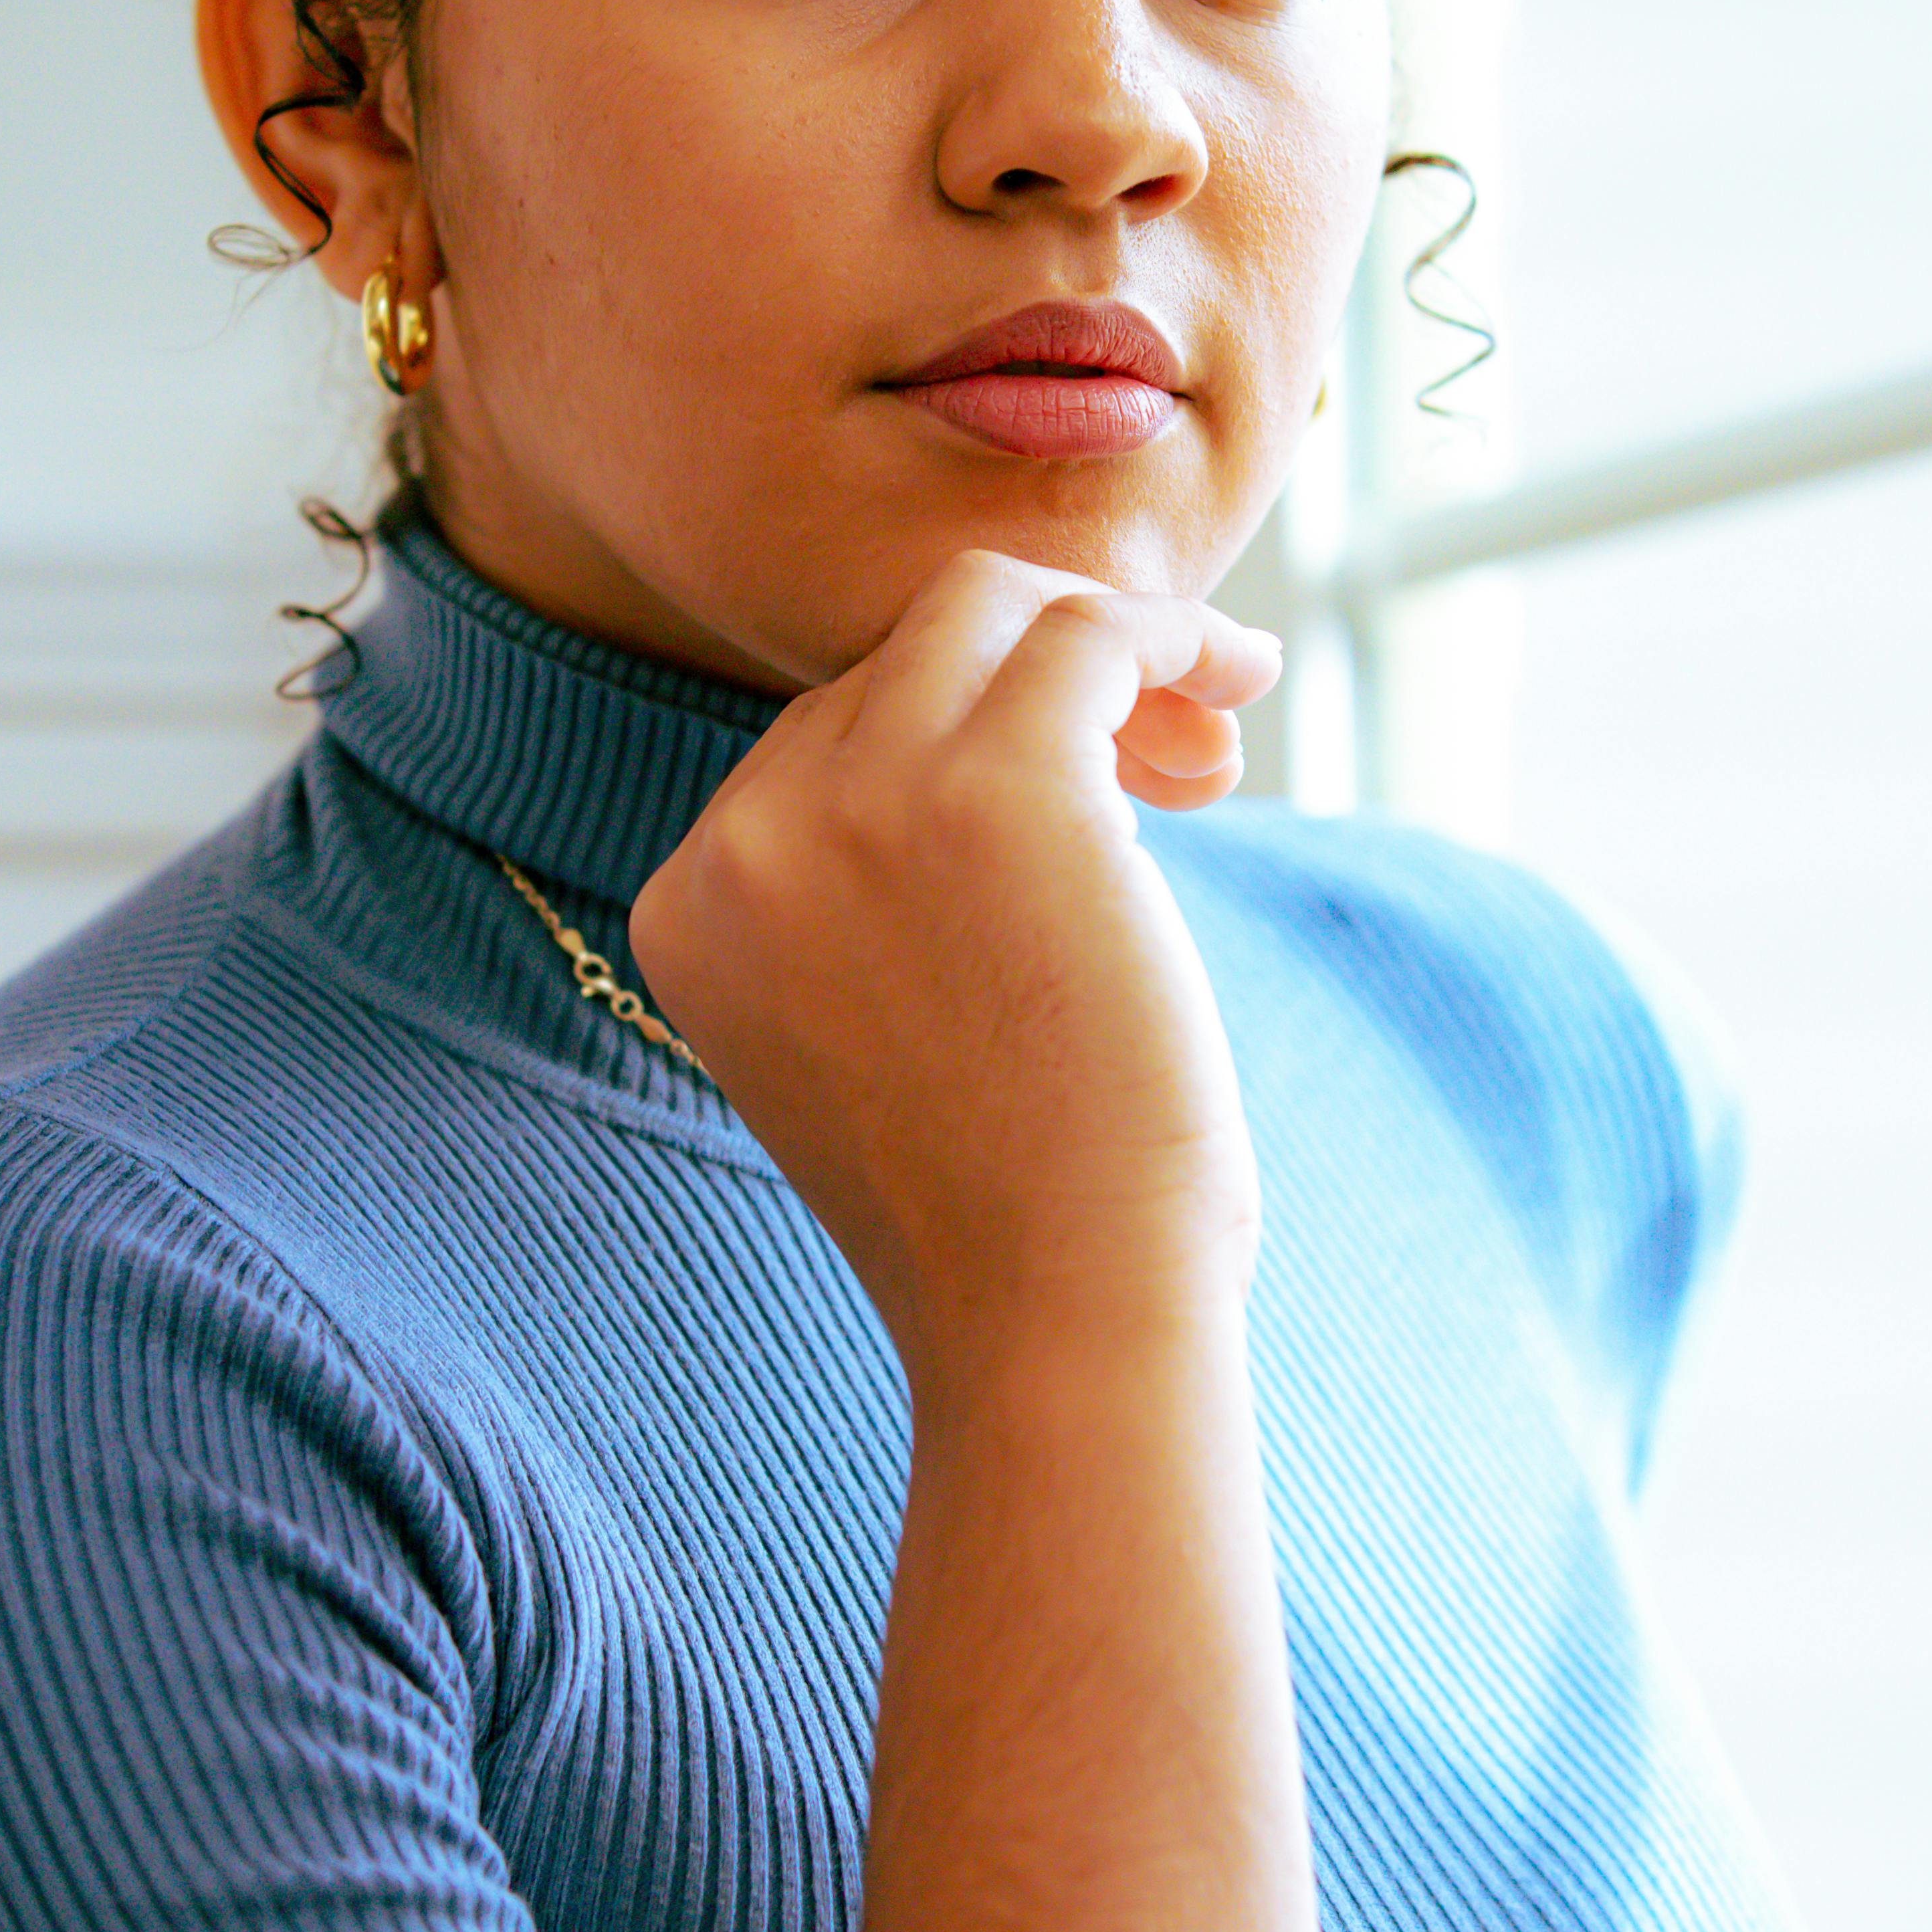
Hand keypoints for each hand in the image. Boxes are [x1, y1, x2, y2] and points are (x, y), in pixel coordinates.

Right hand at [630, 548, 1280, 1360]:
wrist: (1056, 1322)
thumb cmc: (1010, 1210)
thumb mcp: (879, 1030)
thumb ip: (884, 888)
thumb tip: (1036, 721)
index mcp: (693, 902)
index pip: (830, 739)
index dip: (969, 735)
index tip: (1104, 779)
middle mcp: (748, 836)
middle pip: (901, 657)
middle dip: (1044, 667)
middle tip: (1178, 741)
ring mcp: (861, 801)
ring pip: (988, 609)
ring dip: (1113, 635)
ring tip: (1221, 696)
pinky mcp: (1000, 784)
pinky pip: (1087, 636)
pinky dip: (1169, 636)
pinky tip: (1239, 679)